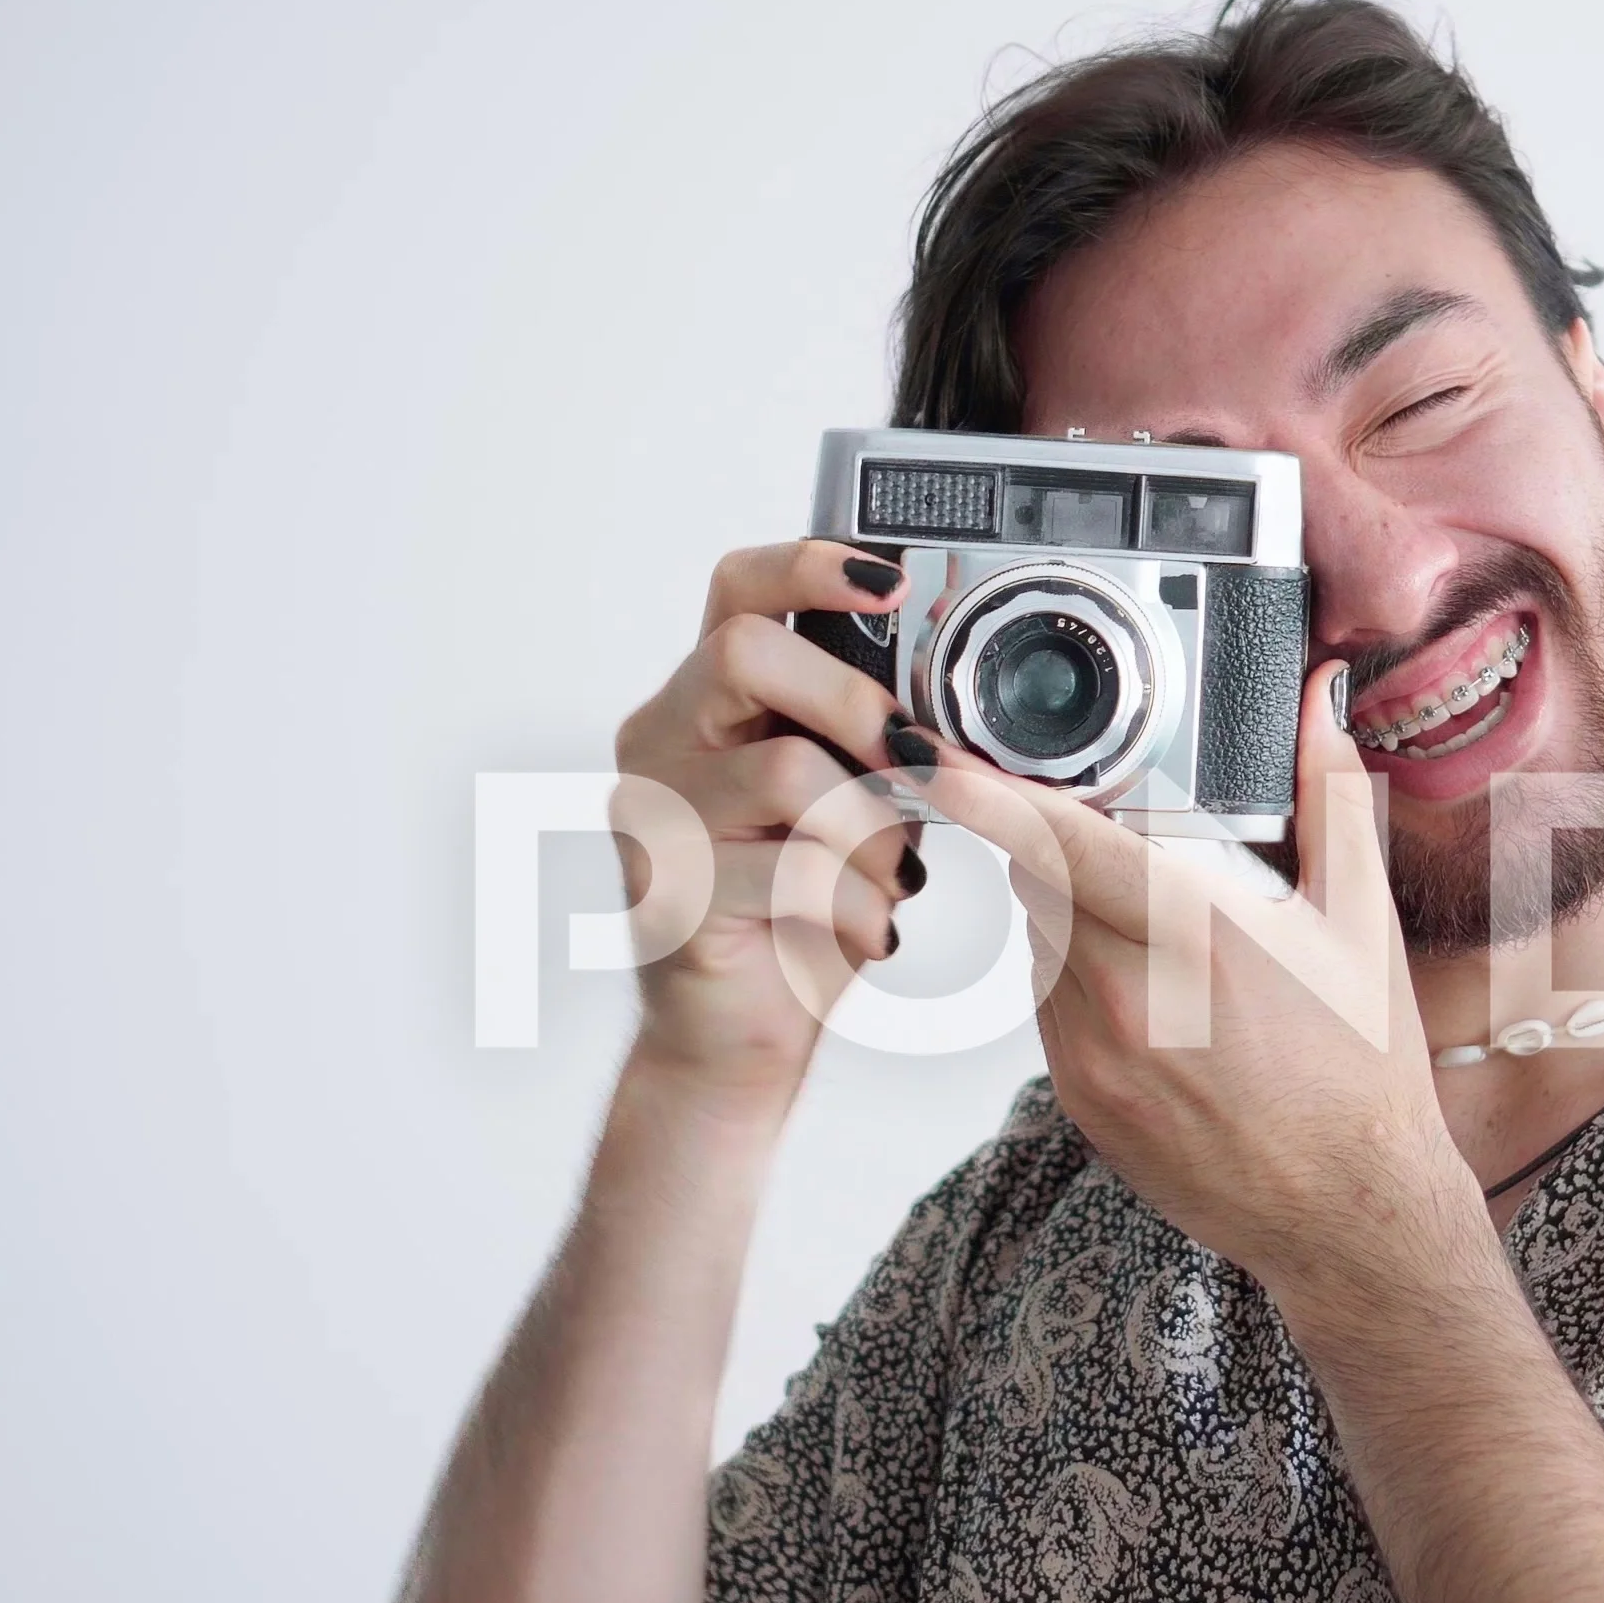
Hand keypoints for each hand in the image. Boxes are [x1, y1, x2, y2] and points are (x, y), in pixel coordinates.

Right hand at [610, 541, 928, 1094]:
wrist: (736, 1036)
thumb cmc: (797, 911)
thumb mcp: (846, 804)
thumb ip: (870, 744)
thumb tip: (950, 709)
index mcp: (709, 701)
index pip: (738, 589)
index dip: (810, 567)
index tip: (893, 582)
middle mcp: (663, 739)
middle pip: (746, 653)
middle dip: (852, 702)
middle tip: (911, 759)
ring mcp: (653, 814)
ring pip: (781, 771)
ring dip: (870, 829)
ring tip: (895, 878)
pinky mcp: (667, 892)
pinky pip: (787, 873)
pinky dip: (854, 904)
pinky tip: (868, 929)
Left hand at [916, 663, 1487, 1316]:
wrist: (1348, 1214)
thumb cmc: (1365, 1073)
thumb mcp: (1364, 921)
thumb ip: (1332, 794)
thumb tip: (1321, 698)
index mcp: (1194, 933)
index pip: (1055, 841)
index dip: (979, 792)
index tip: (928, 753)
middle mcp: (1125, 994)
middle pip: (1037, 876)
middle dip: (1062, 839)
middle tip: (1128, 833)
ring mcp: (1090, 1054)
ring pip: (1040, 939)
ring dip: (1076, 911)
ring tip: (1168, 935)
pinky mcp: (1076, 1098)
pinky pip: (1049, 1005)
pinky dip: (1084, 979)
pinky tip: (1161, 1000)